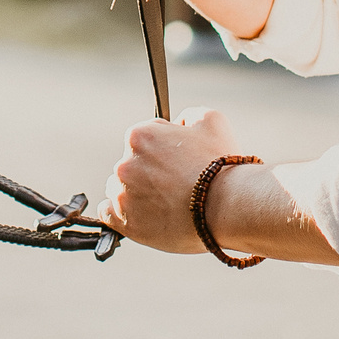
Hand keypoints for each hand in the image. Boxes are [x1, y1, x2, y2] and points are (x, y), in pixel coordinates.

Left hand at [101, 107, 243, 254]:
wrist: (228, 207)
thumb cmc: (221, 164)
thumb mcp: (211, 120)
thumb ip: (188, 115)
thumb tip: (179, 123)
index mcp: (139, 136)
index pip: (144, 139)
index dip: (162, 150)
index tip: (177, 162)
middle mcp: (124, 164)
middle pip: (131, 164)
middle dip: (149, 172)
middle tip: (175, 185)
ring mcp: (123, 195)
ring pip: (120, 189)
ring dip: (135, 193)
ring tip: (164, 203)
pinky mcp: (125, 224)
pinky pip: (109, 214)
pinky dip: (122, 213)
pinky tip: (141, 214)